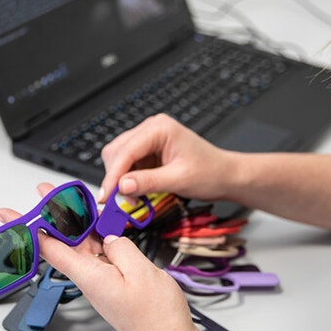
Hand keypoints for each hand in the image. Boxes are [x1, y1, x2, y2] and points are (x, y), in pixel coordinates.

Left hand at [0, 182, 199, 330]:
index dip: (28, 229)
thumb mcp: (141, 272)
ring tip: (74, 202)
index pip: (50, 248)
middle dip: (53, 216)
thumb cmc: (156, 315)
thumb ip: (121, 248)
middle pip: (64, 243)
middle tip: (45, 193)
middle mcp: (91, 279)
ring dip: (77, 224)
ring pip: (83, 246)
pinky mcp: (114, 284)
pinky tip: (102, 225)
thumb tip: (110, 237)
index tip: (7, 215)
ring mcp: (102, 282)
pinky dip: (98, 236)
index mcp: (90, 276)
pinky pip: (100, 255)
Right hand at [98, 114, 234, 202]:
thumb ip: (148, 182)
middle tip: (124, 202)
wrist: (225, 175)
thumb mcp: (179, 180)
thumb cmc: (210, 172)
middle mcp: (151, 129)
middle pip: (116, 152)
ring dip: (121, 181)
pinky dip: (129, 181)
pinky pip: (128, 165)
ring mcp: (148, 140)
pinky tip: (139, 192)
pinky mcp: (148, 152)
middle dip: (116, 178)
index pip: (126, 151)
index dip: (113, 176)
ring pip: (118, 159)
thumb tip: (121, 187)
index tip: (106, 197)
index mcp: (159, 128)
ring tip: (136, 199)